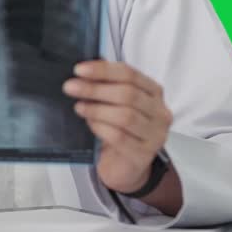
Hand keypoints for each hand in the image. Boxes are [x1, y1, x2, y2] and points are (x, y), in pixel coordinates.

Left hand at [63, 60, 172, 194]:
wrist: (124, 166)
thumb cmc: (119, 128)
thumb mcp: (115, 102)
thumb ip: (106, 83)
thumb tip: (87, 65)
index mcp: (154, 92)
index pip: (130, 74)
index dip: (103, 70)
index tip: (79, 70)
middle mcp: (160, 112)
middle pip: (128, 94)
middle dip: (95, 89)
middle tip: (71, 88)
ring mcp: (155, 134)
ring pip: (125, 116)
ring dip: (97, 109)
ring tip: (79, 107)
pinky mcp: (144, 154)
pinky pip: (119, 137)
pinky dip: (101, 127)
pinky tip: (90, 123)